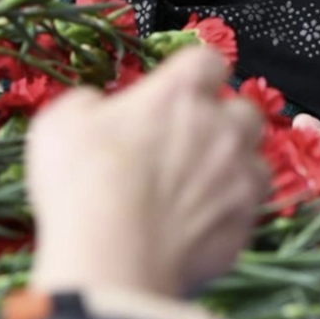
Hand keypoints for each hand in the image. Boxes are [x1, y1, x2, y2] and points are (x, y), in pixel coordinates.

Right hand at [28, 46, 268, 297]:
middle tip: (191, 139)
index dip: (194, 73)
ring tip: (204, 185)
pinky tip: (200, 225)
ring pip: (257, 162)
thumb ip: (90, 104)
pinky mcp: (243, 226)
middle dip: (224, 120)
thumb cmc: (83, 181)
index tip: (179, 87)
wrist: (111, 257)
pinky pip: (247, 211)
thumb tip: (99, 108)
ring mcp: (238, 178)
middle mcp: (220, 128)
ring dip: (236, 167)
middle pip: (244, 110)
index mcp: (179, 92)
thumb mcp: (62, 122)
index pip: (206, 61)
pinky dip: (228, 214)